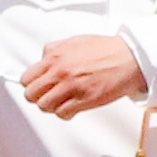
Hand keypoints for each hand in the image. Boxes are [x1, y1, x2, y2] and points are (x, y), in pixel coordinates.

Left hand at [18, 32, 146, 116]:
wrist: (129, 58)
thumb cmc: (106, 50)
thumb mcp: (74, 42)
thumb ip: (55, 51)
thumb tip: (44, 59)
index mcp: (54, 56)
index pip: (26, 78)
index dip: (32, 84)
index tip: (38, 87)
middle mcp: (60, 71)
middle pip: (31, 94)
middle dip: (38, 97)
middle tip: (48, 97)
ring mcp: (71, 86)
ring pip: (44, 106)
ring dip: (51, 107)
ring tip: (61, 102)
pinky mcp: (84, 99)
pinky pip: (62, 113)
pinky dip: (65, 114)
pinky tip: (71, 108)